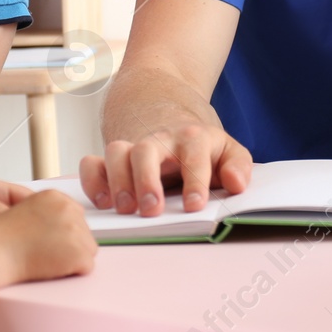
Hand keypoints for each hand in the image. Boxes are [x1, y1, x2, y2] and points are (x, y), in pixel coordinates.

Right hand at [0, 189, 97, 283]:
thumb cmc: (4, 238)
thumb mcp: (28, 210)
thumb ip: (51, 212)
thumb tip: (69, 225)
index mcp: (56, 197)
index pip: (77, 215)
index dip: (65, 233)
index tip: (52, 242)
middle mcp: (69, 209)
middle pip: (85, 232)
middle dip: (71, 246)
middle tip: (48, 254)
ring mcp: (76, 230)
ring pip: (88, 250)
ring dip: (73, 259)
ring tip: (48, 261)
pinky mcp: (79, 253)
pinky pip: (87, 267)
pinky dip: (73, 272)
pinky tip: (52, 269)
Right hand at [78, 124, 252, 216]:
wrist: (173, 121)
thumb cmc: (203, 149)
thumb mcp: (228, 152)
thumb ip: (238, 167)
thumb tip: (236, 184)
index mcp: (193, 138)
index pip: (194, 153)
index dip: (195, 178)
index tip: (194, 205)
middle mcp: (160, 140)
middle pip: (147, 150)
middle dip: (147, 180)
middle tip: (152, 210)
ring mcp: (133, 147)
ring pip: (116, 151)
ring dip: (117, 181)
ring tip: (125, 209)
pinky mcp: (113, 160)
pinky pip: (92, 163)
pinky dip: (93, 180)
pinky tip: (103, 202)